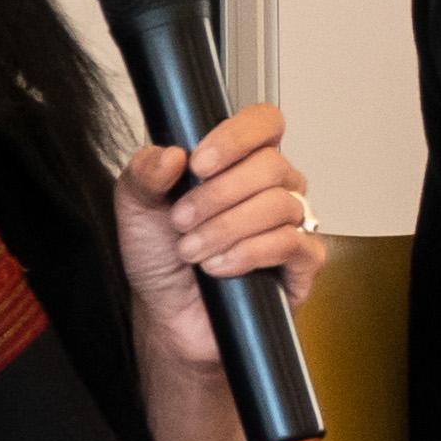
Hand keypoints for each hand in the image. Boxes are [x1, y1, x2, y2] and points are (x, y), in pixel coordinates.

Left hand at [114, 101, 323, 384]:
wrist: (171, 317)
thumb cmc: (162, 260)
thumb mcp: (137, 209)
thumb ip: (144, 174)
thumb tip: (169, 154)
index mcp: (240, 162)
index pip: (264, 123)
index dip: (237, 136)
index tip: (199, 162)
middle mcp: (273, 186)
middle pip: (270, 164)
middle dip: (216, 195)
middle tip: (181, 220)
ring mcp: (293, 222)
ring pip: (278, 204)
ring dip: (225, 228)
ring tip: (193, 250)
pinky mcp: (304, 261)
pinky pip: (290, 242)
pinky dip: (248, 253)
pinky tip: (220, 266)